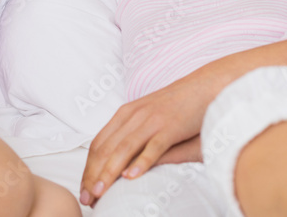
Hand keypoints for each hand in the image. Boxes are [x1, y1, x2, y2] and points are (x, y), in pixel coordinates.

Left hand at [79, 76, 217, 206]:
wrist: (202, 87)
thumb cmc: (175, 106)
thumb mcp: (145, 117)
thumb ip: (130, 135)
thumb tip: (117, 163)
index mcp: (124, 114)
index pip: (97, 145)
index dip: (87, 169)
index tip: (83, 189)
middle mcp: (133, 116)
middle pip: (105, 149)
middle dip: (93, 176)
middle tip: (86, 198)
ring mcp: (151, 121)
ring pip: (123, 149)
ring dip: (109, 173)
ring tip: (100, 192)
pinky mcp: (170, 127)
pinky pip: (153, 147)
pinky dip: (141, 162)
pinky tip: (132, 177)